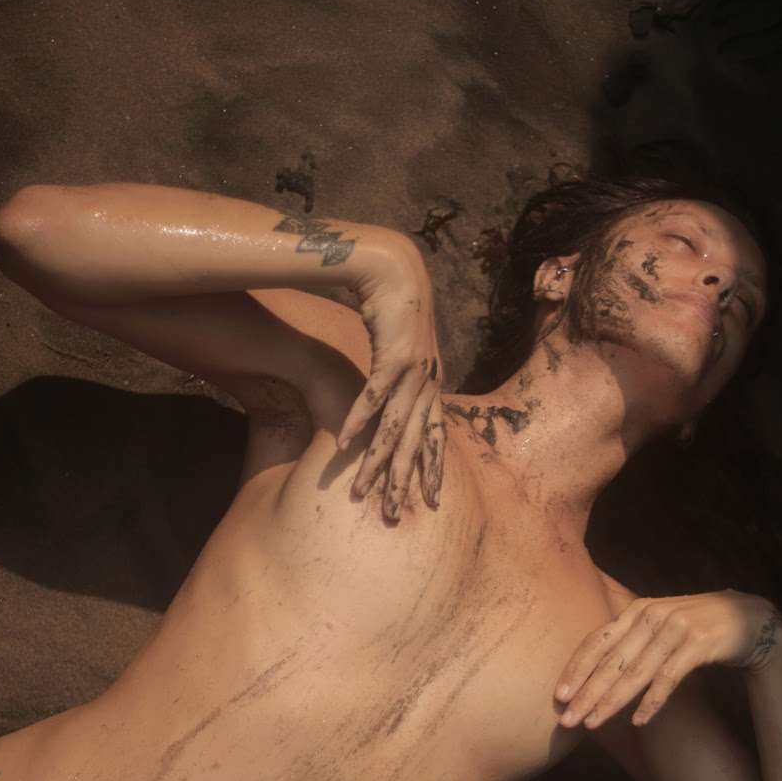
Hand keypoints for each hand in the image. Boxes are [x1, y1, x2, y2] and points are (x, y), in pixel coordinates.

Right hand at [339, 237, 446, 519]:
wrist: (392, 266)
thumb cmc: (391, 307)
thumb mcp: (399, 348)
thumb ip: (395, 376)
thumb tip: (387, 399)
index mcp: (432, 381)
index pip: (435, 434)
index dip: (432, 467)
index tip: (430, 499)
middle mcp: (429, 380)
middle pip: (417, 441)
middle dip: (406, 480)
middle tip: (396, 515)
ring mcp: (416, 369)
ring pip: (397, 426)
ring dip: (378, 461)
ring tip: (363, 491)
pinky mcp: (396, 354)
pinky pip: (375, 397)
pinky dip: (360, 421)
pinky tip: (346, 446)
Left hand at [555, 589, 781, 728]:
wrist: (750, 618)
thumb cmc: (698, 627)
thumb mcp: (661, 625)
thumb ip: (632, 640)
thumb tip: (597, 673)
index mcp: (637, 610)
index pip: (597, 641)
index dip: (576, 669)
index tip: (559, 696)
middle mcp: (652, 615)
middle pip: (611, 660)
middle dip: (586, 693)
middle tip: (567, 720)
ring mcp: (675, 628)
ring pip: (635, 672)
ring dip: (612, 701)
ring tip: (593, 724)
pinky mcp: (698, 643)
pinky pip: (668, 678)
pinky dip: (652, 701)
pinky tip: (639, 721)